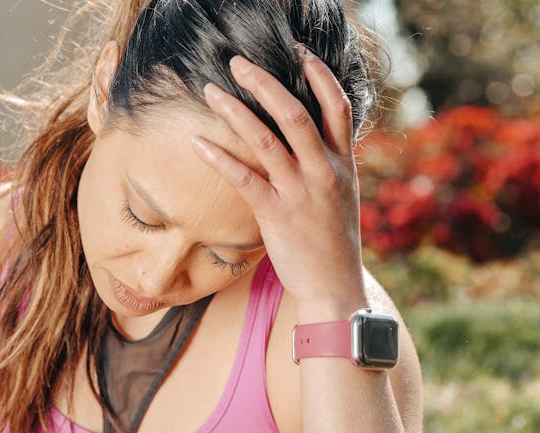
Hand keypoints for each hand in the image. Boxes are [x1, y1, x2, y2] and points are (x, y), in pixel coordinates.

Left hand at [191, 46, 366, 320]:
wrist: (334, 287)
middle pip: (296, 113)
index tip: (299, 51)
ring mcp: (300, 192)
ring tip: (210, 90)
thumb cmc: (332, 241)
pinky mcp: (276, 214)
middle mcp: (324, 172)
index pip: (338, 106)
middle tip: (237, 62)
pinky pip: (244, 178)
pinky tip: (197, 143)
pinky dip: (219, 157)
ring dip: (235, 110)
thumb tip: (309, 140)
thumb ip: (326, 164)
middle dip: (265, 83)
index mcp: (342, 163)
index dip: (319, 75)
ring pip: (266, 140)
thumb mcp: (341, 195)